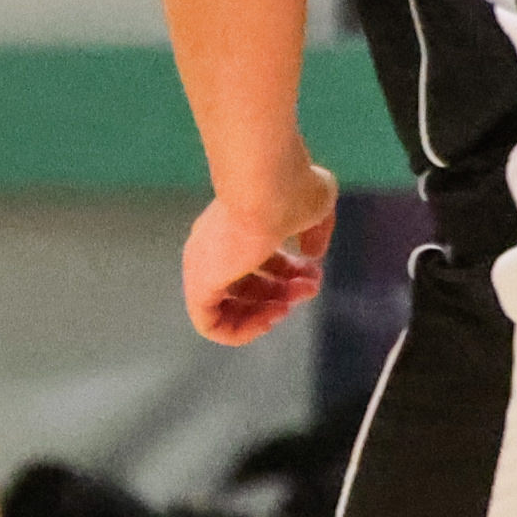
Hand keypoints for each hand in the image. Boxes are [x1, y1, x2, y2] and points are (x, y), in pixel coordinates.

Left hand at [183, 161, 337, 343]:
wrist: (266, 185)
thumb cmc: (291, 189)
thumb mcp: (316, 207)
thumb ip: (315, 233)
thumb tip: (313, 255)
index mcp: (237, 224)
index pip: (257, 259)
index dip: (287, 272)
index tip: (313, 271)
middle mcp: (215, 246)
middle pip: (247, 284)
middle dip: (284, 291)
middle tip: (311, 287)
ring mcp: (204, 265)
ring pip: (230, 305)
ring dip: (267, 311)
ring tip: (294, 302)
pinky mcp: (199, 284)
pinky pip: (212, 325)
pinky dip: (241, 331)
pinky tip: (270, 320)